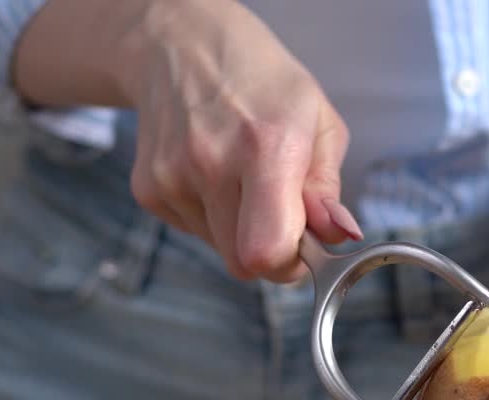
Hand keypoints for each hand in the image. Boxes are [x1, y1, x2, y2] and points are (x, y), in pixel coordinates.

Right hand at [14, 0, 362, 282]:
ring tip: (243, 177)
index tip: (304, 246)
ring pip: (219, 250)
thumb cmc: (262, 83)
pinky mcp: (148, 188)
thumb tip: (340, 234)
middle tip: (280, 211)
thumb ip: (328, 189)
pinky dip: (212, 216)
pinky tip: (215, 174)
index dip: (291, 264)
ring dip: (240, 230)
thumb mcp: (319, 121)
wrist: (182, 46)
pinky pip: (193, 232)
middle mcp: (211, 163)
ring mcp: (172, 177)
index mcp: (266, 146)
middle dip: (270, 250)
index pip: (268, 252)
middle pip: (243, 263)